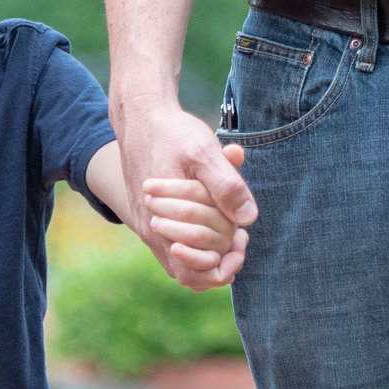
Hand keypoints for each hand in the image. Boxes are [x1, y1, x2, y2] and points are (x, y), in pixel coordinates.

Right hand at [116, 93, 254, 285]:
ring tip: (229, 231)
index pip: (197, 269)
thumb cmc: (172, 133)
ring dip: (207, 252)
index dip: (225, 262)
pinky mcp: (148, 218)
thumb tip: (248, 219)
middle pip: (190, 273)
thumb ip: (226, 184)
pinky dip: (195, 242)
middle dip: (221, 258)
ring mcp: (148, 226)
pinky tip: (212, 218)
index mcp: (163, 219)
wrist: (140, 116)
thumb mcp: (202, 151)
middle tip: (240, 235)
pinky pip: (173, 246)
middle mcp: (151, 230)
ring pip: (181, 262)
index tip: (241, 238)